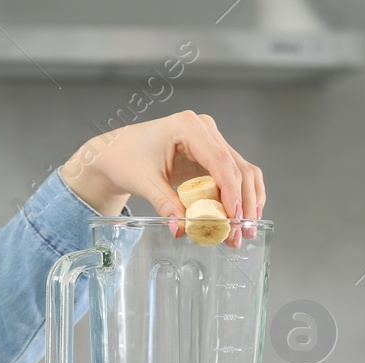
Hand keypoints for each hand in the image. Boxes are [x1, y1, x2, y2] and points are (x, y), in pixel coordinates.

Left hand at [60, 111, 265, 244]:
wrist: (117, 152)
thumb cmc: (126, 158)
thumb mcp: (144, 182)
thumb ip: (165, 204)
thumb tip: (182, 230)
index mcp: (188, 126)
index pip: (219, 160)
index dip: (231, 191)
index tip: (233, 218)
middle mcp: (205, 129)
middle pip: (238, 167)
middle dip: (243, 203)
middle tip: (243, 234)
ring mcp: (211, 141)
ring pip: (243, 171)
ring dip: (247, 203)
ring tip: (245, 233)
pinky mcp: (212, 155)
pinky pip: (235, 175)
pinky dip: (240, 198)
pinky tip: (240, 219)